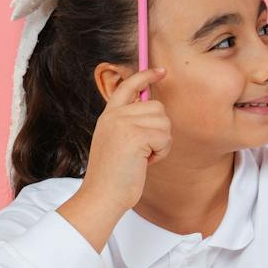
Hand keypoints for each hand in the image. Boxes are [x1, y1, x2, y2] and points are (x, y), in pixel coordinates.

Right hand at [80, 66, 171, 213]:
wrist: (102, 197)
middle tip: (144, 151)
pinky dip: (161, 153)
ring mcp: (123, 124)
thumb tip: (155, 111)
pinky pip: (165, 137)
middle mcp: (115, 116)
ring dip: (161, 144)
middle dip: (159, 131)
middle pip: (157, 107)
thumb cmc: (114, 177)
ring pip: (164, 122)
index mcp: (108, 116)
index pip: (128, 86)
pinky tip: (145, 163)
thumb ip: (130, 125)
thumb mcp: (117, 143)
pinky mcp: (135, 135)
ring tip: (142, 158)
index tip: (160, 71)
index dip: (145, 76)